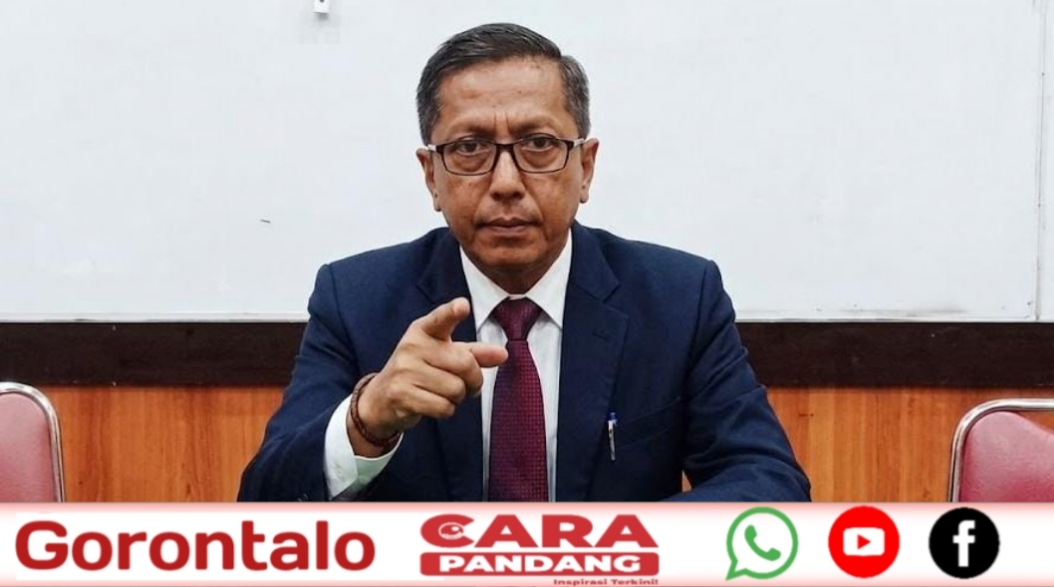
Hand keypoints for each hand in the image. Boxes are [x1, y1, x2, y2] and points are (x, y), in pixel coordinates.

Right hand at [349, 297, 506, 453]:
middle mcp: (412, 346)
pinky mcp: (402, 395)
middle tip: (465, 384)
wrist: (381, 397)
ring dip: (457, 397)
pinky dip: (446, 410)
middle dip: (473, 380)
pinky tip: (432, 403)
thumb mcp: (445, 355)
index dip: (452, 312)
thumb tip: (503, 354)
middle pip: (465, 364)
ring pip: (456, 389)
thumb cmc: (421, 371)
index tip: (462, 306)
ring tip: (441, 393)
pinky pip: (444, 407)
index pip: (440, 318)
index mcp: (423, 330)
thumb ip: (474, 353)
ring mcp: (404, 371)